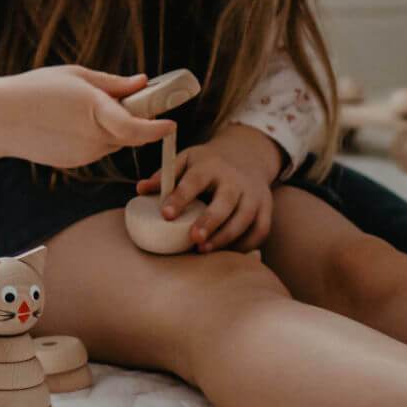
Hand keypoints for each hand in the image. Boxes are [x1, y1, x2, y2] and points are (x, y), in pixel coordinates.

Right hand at [0, 66, 174, 169]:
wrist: (0, 118)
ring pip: (112, 142)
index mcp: (93, 111)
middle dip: (136, 121)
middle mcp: (91, 137)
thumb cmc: (35, 89)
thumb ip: (112, 83)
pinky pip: (95, 148)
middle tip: (133, 100)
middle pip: (129, 135)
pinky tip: (70, 122)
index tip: (171, 123)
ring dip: (113, 128)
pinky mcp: (73, 163)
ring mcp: (82, 154)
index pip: (136, 128)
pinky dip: (94, 136)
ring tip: (85, 107)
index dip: (157, 128)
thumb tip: (142, 83)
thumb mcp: (76, 76)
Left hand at [136, 137, 273, 252]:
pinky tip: (227, 252)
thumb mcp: (186, 160)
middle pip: (225, 201)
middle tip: (193, 239)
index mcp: (210, 165)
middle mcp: (234, 179)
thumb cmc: (208, 163)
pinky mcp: (266, 207)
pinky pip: (260, 230)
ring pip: (244, 218)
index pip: (194, 180)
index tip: (165, 215)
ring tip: (204, 249)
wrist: (246, 154)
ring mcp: (253, 193)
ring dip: (226, 237)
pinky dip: (246, 244)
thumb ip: (165, 176)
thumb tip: (140, 189)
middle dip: (210, 221)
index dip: (179, 197)